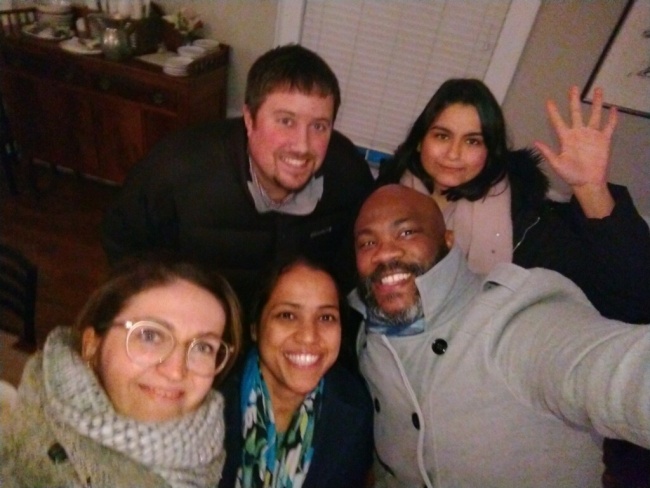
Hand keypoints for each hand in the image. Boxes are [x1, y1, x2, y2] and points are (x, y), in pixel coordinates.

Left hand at [534, 86, 616, 217]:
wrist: (587, 182)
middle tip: (573, 87)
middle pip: (576, 113)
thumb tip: (535, 142)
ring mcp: (591, 135)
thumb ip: (547, 152)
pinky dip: (612, 118)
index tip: (549, 101)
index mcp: (566, 138)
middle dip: (574, 100)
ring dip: (596, 103)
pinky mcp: (603, 140)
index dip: (553, 112)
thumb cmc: (571, 175)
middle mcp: (578, 133)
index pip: (558, 122)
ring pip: (594, 115)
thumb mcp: (557, 164)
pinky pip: (609, 127)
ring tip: (598, 90)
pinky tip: (613, 109)